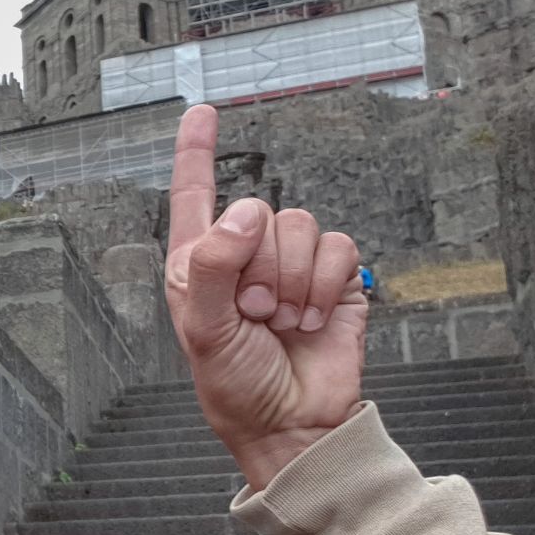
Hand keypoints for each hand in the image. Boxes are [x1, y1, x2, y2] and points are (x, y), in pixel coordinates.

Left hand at [164, 105, 366, 489]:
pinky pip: (339, 248)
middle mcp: (244, 257)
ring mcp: (292, 266)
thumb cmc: (236, 384)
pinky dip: (326, 286)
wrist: (294, 422)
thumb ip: (214, 265)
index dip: (197, 152)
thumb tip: (243, 214)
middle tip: (256, 315)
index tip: (203, 112)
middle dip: (261, 268)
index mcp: (199, 263)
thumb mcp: (206, 330)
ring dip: (294, 281)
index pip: (195, 194)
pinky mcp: (335, 279)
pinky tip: (313, 319)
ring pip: (302, 226)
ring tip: (283, 321)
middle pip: (261, 212)